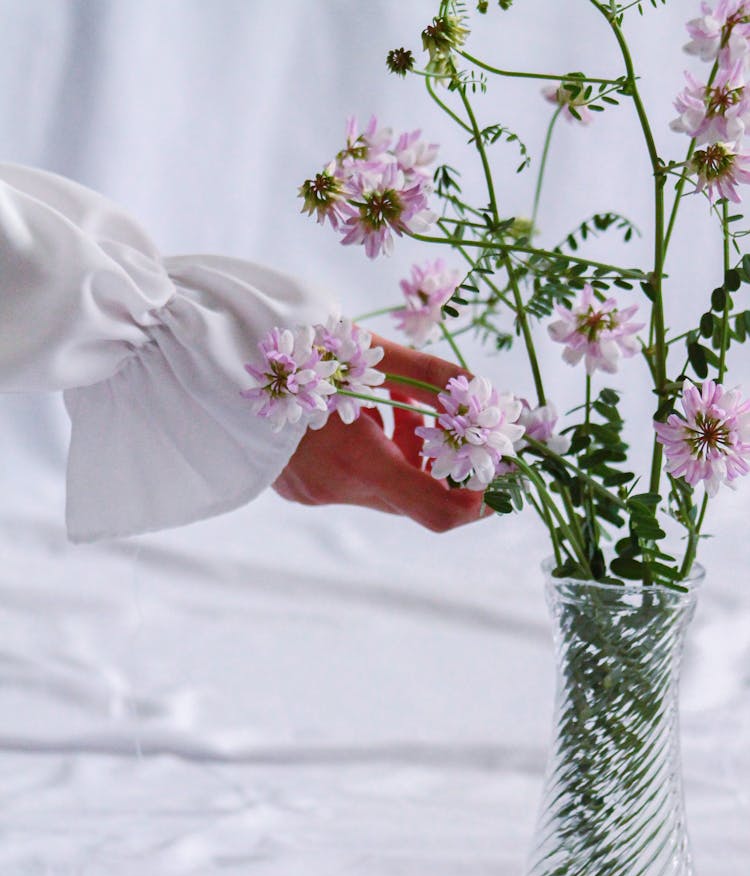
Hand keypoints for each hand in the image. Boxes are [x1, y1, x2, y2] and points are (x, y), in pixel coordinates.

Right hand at [272, 334, 487, 531]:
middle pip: (414, 495)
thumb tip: (485, 395)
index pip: (440, 510)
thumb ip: (433, 376)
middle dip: (440, 460)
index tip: (499, 471)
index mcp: (355, 456)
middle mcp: (333, 486)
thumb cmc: (291, 341)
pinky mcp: (294, 486)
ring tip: (392, 399)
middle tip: (448, 417)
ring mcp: (309, 492)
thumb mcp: (370, 351)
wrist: (207, 356)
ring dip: (405, 450)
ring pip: (384, 486)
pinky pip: (353, 480)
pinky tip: (360, 409)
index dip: (481, 499)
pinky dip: (372, 450)